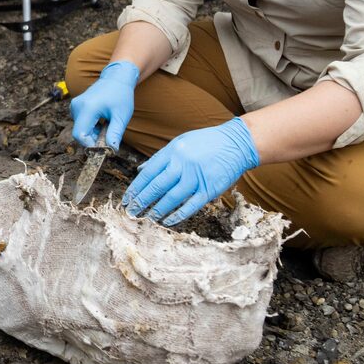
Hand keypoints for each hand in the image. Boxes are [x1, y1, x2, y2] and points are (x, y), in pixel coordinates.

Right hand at [69, 60, 138, 148]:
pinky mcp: (75, 106)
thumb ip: (115, 134)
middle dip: (93, 139)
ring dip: (92, 133)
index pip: (80, 134)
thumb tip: (111, 150)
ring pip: (80, 129)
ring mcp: (75, 105)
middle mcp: (77, 106)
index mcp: (88, 108)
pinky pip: (80, 123)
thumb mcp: (121, 116)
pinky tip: (101, 121)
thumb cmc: (120, 96)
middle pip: (79, 133)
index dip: (89, 145)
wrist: (116, 78)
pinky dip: (90, 127)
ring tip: (106, 125)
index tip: (103, 148)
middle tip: (109, 135)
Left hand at [122, 117, 259, 225]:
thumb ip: (160, 157)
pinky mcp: (210, 188)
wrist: (236, 143)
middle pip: (157, 186)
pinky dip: (179, 215)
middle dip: (142, 201)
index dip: (136, 188)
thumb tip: (141, 170)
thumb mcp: (180, 142)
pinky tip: (168, 221)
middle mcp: (183, 164)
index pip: (149, 173)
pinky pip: (191, 205)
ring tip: (147, 217)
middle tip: (131, 211)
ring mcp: (197, 177)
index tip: (127, 199)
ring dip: (158, 210)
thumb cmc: (206, 142)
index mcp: (173, 152)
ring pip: (172, 197)